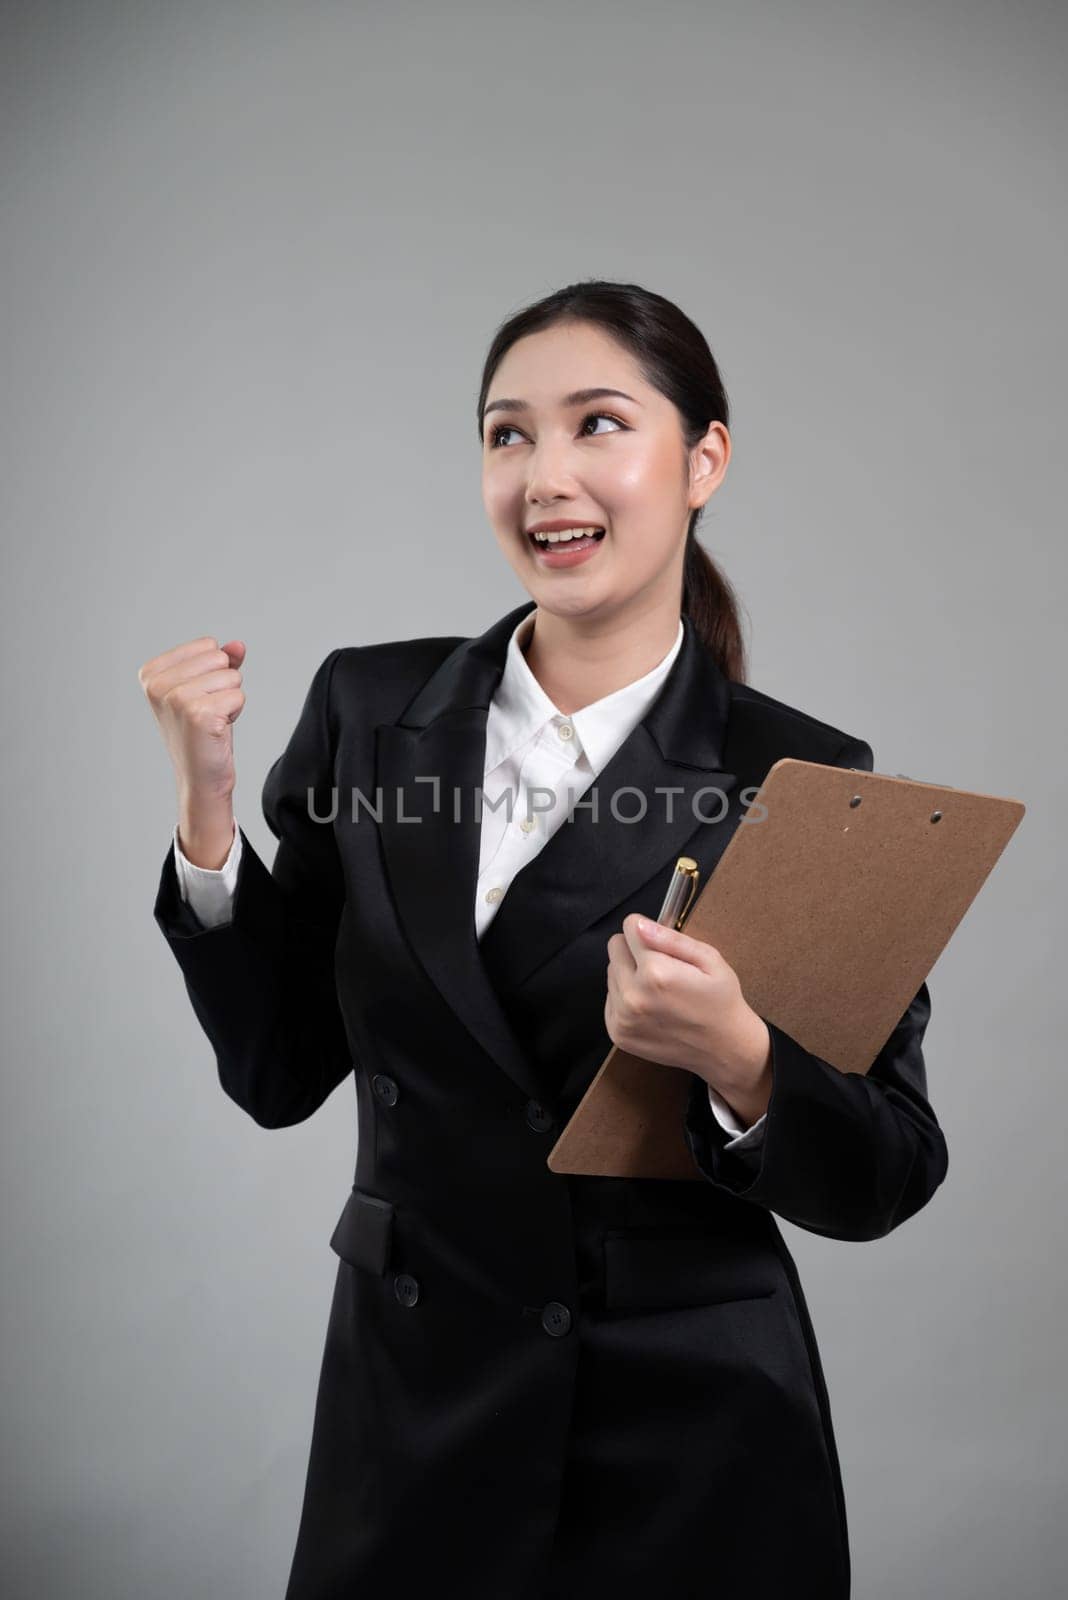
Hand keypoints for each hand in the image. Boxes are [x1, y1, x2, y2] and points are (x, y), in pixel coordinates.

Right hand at [138, 635, 245, 800]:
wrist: (201, 776)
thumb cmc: (203, 732)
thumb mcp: (208, 688)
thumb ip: (221, 662)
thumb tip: (238, 645)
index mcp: (152, 673)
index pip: (207, 644)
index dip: (213, 671)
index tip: (199, 698)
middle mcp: (158, 684)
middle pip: (219, 657)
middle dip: (224, 684)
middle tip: (208, 711)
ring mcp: (176, 699)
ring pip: (231, 676)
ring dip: (230, 699)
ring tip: (212, 720)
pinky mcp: (198, 714)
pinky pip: (238, 695)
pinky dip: (235, 712)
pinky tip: (217, 729)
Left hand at [605, 913, 772, 1121]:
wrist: (724, 1048)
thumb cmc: (720, 1000)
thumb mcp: (709, 959)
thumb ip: (671, 939)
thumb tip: (638, 924)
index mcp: (655, 972)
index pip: (629, 928)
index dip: (647, 931)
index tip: (662, 945)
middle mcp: (632, 995)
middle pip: (615, 948)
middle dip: (635, 952)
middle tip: (662, 969)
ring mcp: (622, 1017)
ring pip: (611, 973)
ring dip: (629, 975)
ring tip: (659, 990)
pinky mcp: (617, 1033)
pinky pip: (610, 998)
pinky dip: (625, 998)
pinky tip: (651, 1007)